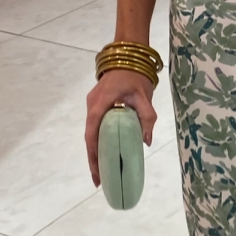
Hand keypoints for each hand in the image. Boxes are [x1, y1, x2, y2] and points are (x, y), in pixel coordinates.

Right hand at [85, 68, 157, 186]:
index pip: (92, 134)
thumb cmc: (135, 76)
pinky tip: (107, 151)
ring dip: (96, 151)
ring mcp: (93, 105)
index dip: (93, 156)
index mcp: (100, 104)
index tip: (97, 173)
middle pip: (90, 137)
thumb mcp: (144, 96)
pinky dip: (100, 140)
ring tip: (103, 170)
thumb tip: (146, 141)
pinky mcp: (97, 105)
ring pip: (92, 132)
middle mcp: (92, 106)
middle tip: (100, 179)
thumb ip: (146, 118)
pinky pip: (96, 126)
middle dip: (94, 159)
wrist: (127, 56)